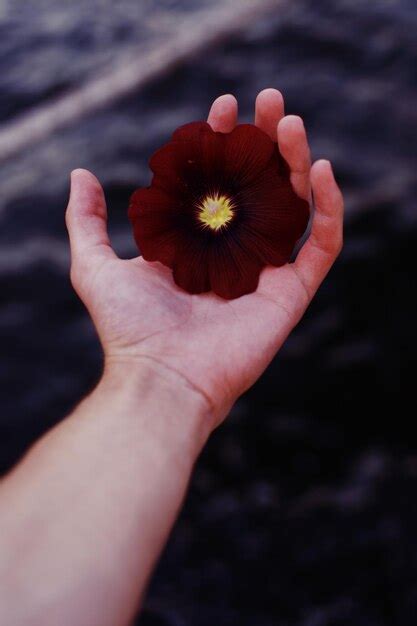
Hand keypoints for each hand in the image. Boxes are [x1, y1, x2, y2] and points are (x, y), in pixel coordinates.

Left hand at [66, 89, 342, 427]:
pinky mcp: (292, 291)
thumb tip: (81, 174)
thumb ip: (85, 221)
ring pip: (296, 205)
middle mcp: (235, 251)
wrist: (160, 376)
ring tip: (291, 122)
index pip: (220, 181)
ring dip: (299, 160)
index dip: (224, 141)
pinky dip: (330, 207)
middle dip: (268, 140)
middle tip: (271, 101)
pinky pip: (323, 244)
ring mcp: (267, 270)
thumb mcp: (93, 266)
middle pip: (262, 185)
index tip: (222, 107)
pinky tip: (320, 169)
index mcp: (198, 242)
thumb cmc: (128, 328)